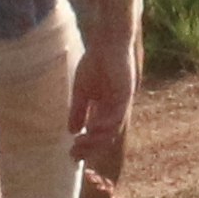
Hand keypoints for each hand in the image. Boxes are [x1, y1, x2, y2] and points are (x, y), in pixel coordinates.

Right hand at [68, 35, 139, 178]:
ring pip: (113, 130)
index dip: (86, 146)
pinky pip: (118, 115)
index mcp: (106, 110)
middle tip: (75, 155)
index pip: (98, 134)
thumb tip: (72, 131)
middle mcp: (116, 110)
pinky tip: (92, 129)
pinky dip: (105, 124)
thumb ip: (78, 110)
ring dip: (96, 140)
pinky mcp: (126, 94)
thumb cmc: (96, 63)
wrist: (107, 42)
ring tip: (81, 144)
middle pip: (106, 137)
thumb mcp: (82, 91)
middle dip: (90, 148)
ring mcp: (122, 103)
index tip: (71, 154)